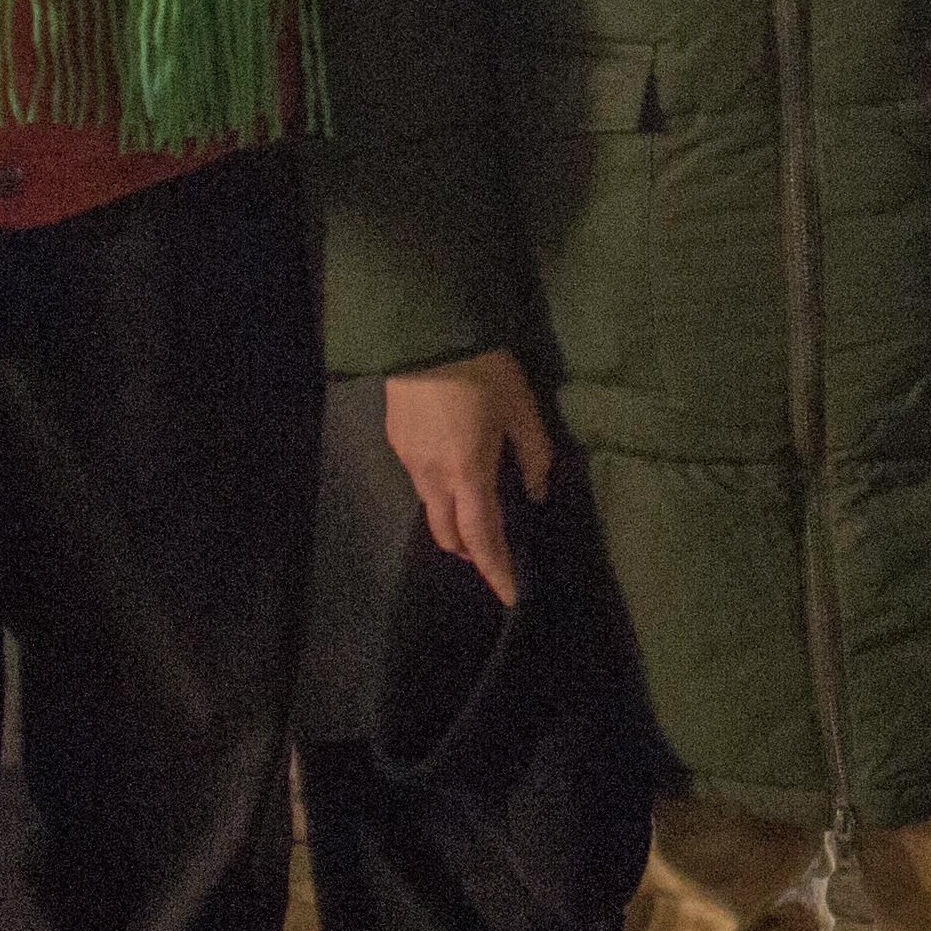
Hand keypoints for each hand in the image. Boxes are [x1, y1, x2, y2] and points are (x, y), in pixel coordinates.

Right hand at [383, 348, 553, 606]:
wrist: (427, 333)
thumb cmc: (484, 371)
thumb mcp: (522, 409)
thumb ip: (533, 455)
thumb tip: (535, 493)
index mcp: (468, 473)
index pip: (483, 537)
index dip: (496, 570)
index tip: (510, 596)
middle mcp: (432, 477)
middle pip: (449, 534)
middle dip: (471, 551)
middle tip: (495, 551)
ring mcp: (409, 461)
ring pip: (430, 510)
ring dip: (453, 521)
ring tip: (477, 510)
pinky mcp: (396, 443)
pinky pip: (420, 482)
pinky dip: (440, 491)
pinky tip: (455, 469)